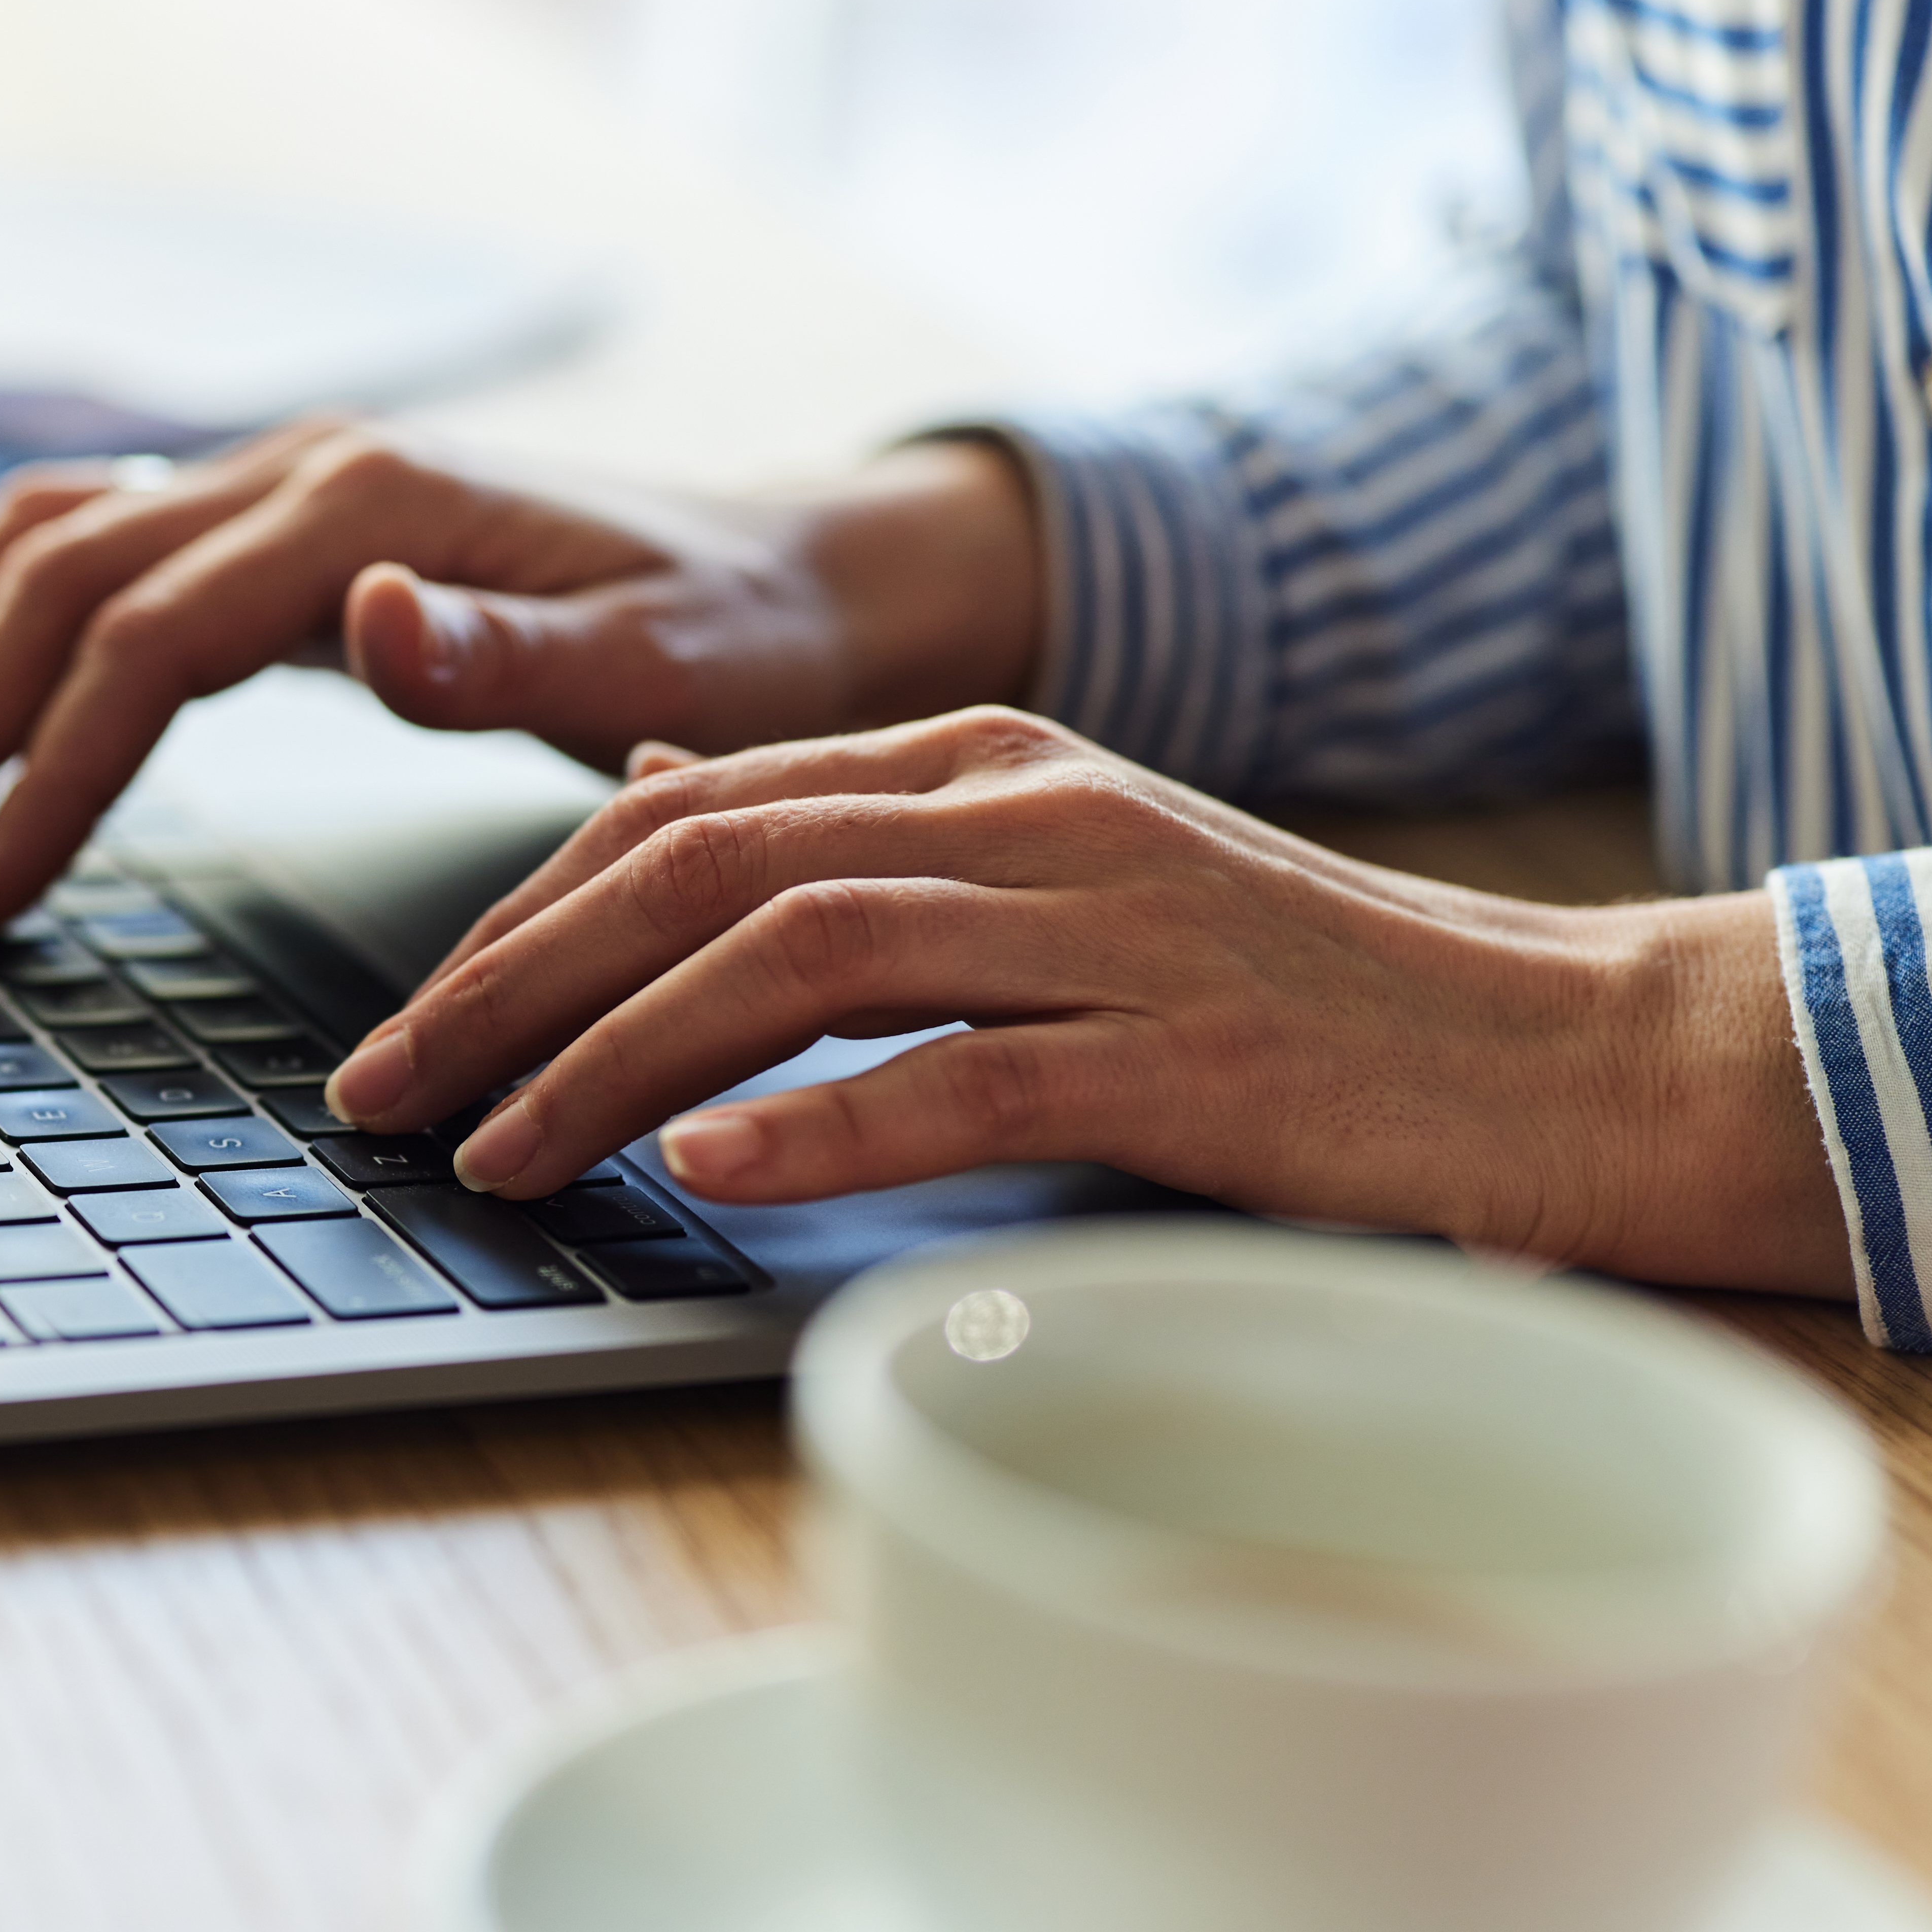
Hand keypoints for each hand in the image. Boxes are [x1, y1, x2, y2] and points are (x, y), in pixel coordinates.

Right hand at [0, 421, 1039, 931]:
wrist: (796, 568)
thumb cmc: (738, 635)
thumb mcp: (666, 664)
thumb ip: (512, 653)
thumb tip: (366, 619)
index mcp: (373, 504)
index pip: (143, 638)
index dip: (42, 771)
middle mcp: (302, 467)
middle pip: (57, 583)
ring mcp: (279, 481)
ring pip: (45, 545)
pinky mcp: (275, 522)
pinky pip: (90, 547)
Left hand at [320, 708, 1851, 1296]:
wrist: (1545, 1047)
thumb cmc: (1277, 993)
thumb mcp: (1041, 873)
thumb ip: (851, 838)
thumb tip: (654, 798)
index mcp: (982, 761)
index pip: (681, 813)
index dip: (519, 920)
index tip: (411, 1026)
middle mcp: (1024, 812)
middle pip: (699, 869)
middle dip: (511, 985)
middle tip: (387, 1093)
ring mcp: (1106, 925)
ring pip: (796, 958)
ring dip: (616, 1061)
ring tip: (497, 1154)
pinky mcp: (1180, 1050)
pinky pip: (962, 1075)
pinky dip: (818, 1122)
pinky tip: (702, 1170)